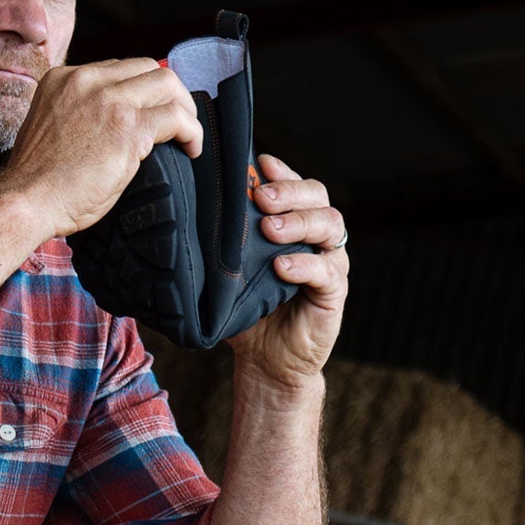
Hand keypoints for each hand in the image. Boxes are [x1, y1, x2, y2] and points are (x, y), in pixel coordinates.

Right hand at [2, 60, 202, 239]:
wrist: (26, 200)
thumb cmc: (34, 181)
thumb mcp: (50, 127)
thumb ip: (76, 115)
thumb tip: (106, 126)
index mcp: (64, 78)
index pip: (117, 68)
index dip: (139, 89)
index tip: (148, 109)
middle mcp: (88, 80)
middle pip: (147, 66)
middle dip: (167, 91)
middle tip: (176, 118)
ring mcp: (110, 101)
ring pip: (167, 83)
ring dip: (184, 106)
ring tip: (187, 132)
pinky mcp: (129, 127)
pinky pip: (176, 117)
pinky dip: (191, 131)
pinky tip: (191, 147)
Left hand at [228, 153, 347, 389]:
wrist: (265, 361)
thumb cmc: (247, 312)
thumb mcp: (230, 272)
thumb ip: (222, 242)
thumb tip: (190, 209)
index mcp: (294, 226)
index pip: (296, 186)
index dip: (282, 172)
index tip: (259, 164)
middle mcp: (317, 238)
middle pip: (317, 196)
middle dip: (289, 191)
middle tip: (260, 197)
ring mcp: (330, 262)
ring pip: (330, 225)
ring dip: (299, 222)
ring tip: (269, 229)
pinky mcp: (334, 293)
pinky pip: (327, 271)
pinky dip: (305, 265)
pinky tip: (281, 265)